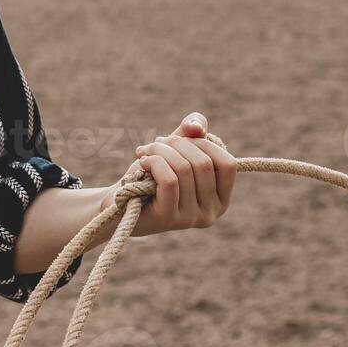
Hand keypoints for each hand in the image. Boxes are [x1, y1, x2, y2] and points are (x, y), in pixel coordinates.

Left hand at [97, 112, 236, 236]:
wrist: (120, 201)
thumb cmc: (152, 174)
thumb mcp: (175, 148)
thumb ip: (191, 131)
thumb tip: (196, 127)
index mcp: (220, 198)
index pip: (227, 164)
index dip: (204, 143)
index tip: (181, 139)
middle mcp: (211, 213)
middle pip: (204, 163)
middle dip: (177, 144)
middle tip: (157, 143)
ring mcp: (191, 218)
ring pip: (184, 169)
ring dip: (161, 150)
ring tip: (146, 150)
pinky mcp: (169, 218)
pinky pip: (170, 180)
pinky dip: (155, 162)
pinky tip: (142, 161)